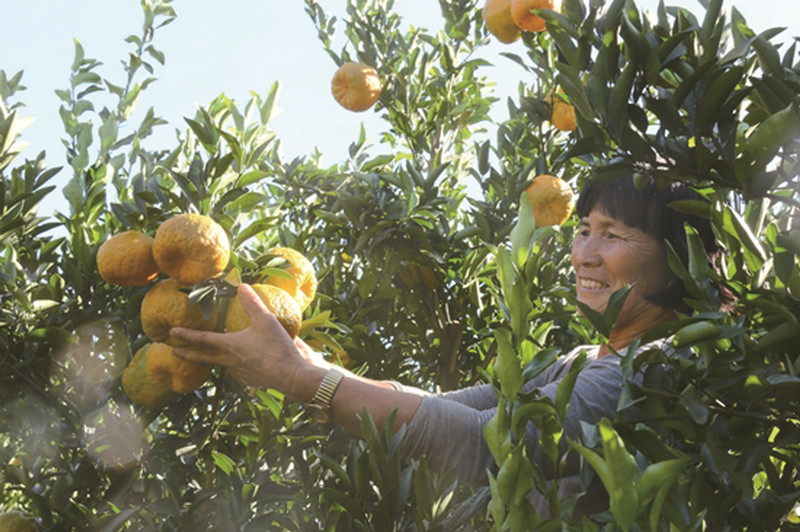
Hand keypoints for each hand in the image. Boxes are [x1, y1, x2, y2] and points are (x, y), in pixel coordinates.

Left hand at [171, 284, 313, 395]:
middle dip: (186, 354)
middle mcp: (229, 360)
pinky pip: (236, 372)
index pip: (202, 339)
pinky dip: (233, 367)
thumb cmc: (276, 346)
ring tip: (206, 357)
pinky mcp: (250, 380)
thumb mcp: (265, 320)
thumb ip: (252, 303)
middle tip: (173, 352)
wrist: (290, 375)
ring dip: (209, 361)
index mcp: (229, 345)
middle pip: (202, 357)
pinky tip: (239, 364)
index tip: (172, 332)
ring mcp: (239, 372)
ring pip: (219, 365)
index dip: (186, 334)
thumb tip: (241, 285)